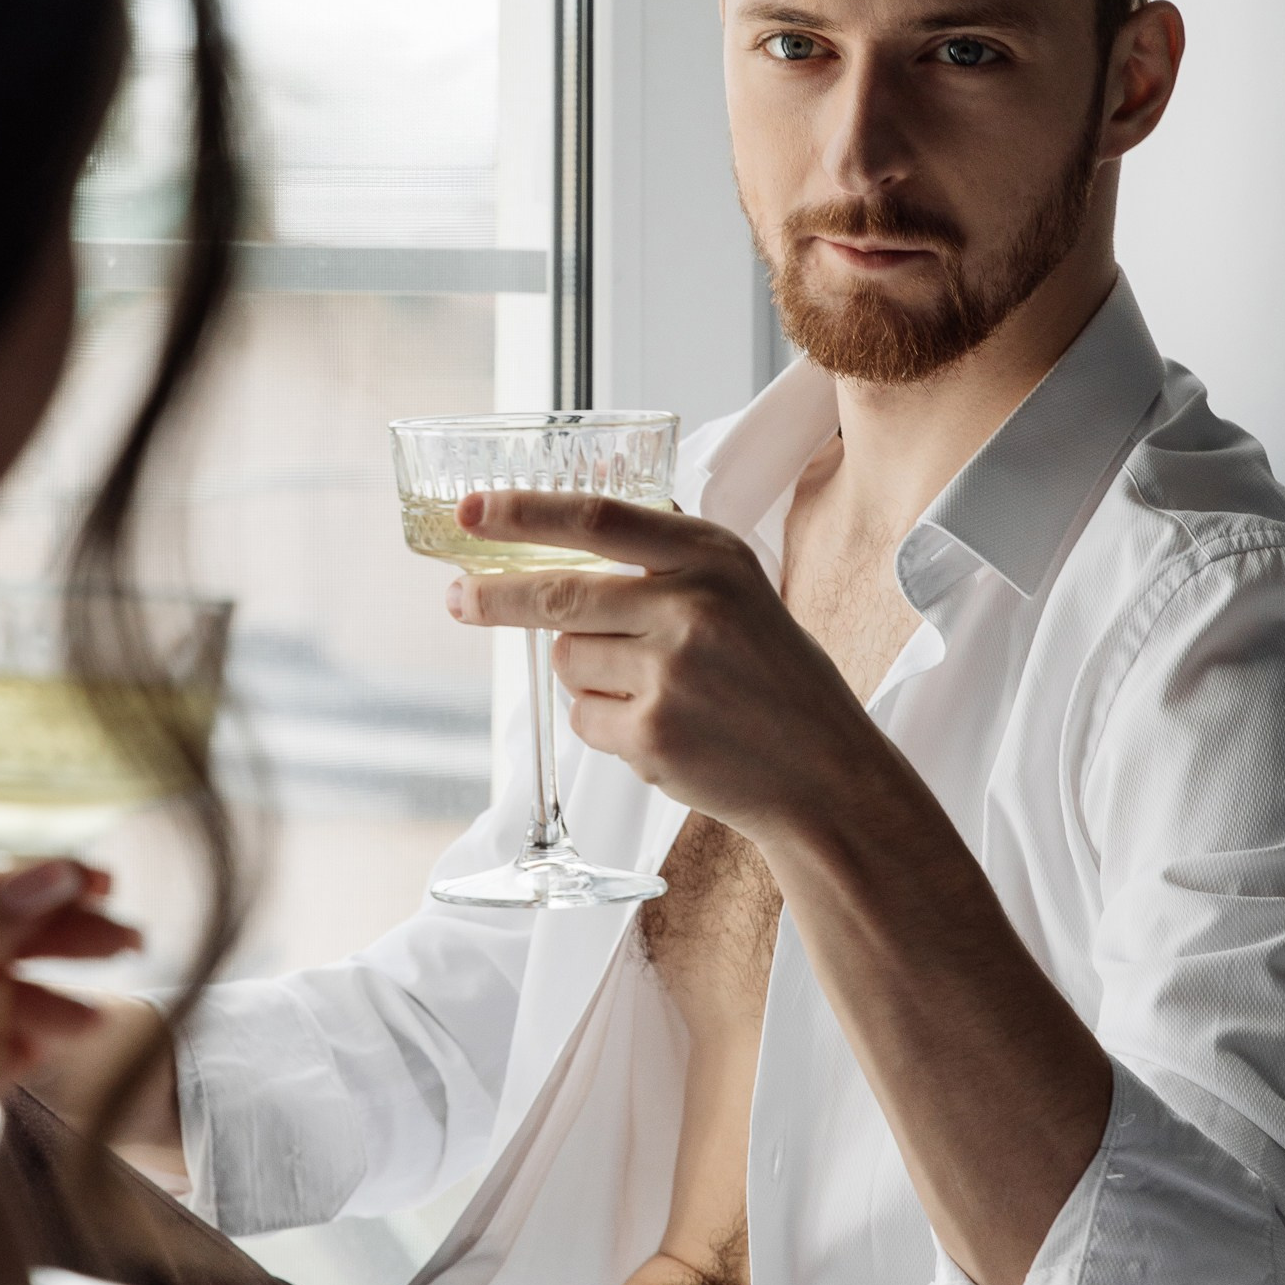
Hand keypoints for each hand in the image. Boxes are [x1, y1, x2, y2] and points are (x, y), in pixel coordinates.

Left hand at [450, 486, 1110, 1284]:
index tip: (472, 508)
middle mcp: (693, 605)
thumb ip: (663, 568)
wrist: (827, 776)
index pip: (600, 519)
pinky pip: (585, 719)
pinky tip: (662, 733)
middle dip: (495, 597)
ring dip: (587, 677)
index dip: (527, 511)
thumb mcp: (739, 597)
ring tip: (653, 693)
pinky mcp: (653, 733)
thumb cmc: (776, 684)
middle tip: (458, 597)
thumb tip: (553, 550)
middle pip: (559, 594)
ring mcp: (672, 672)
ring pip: (568, 662)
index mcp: (713, 557)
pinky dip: (606, 727)